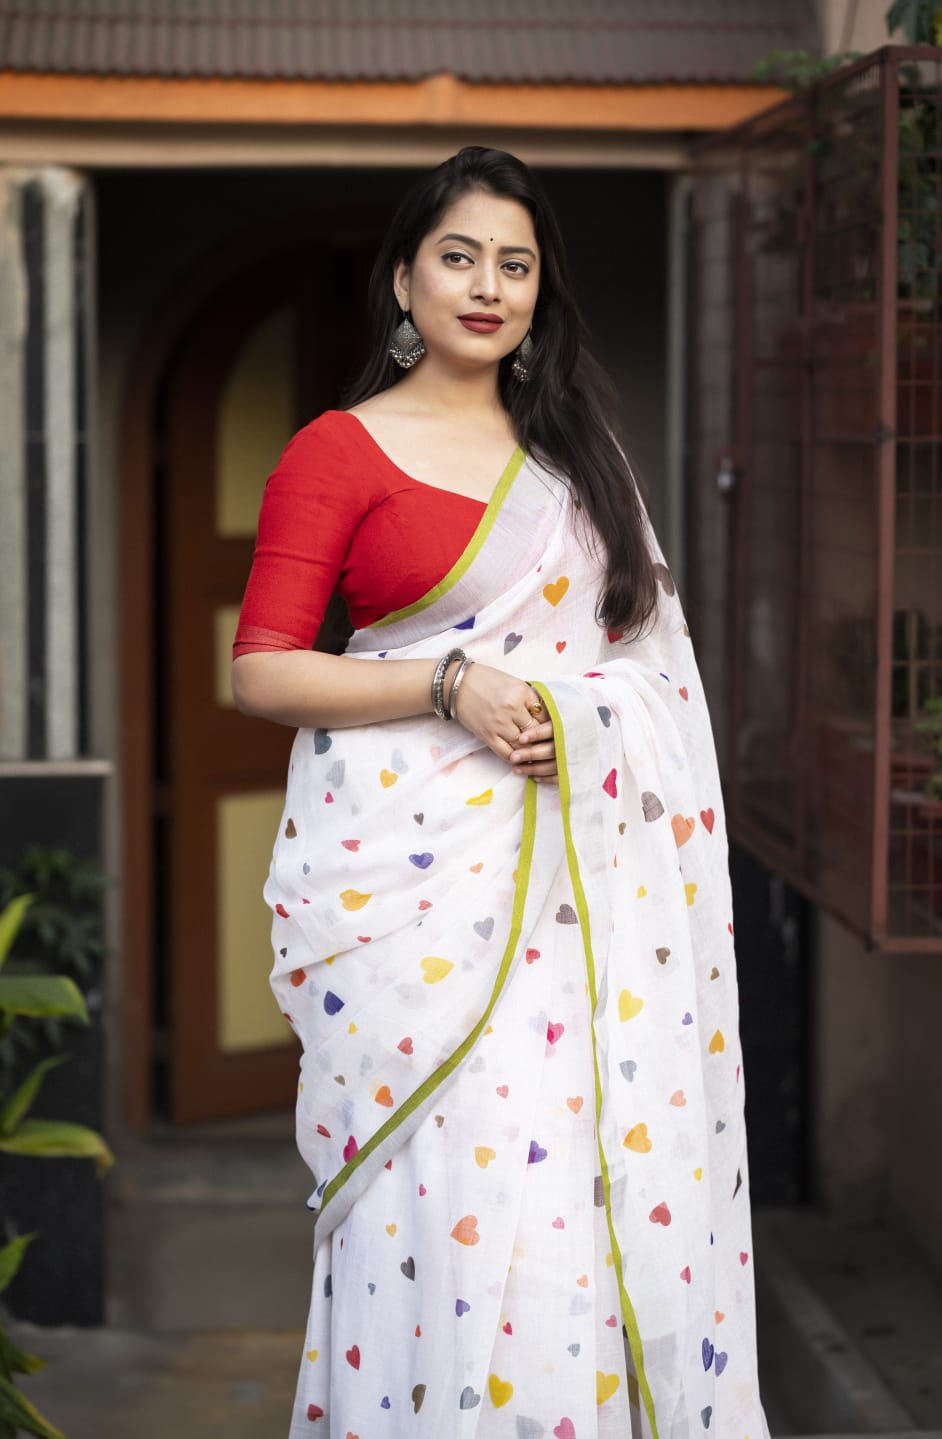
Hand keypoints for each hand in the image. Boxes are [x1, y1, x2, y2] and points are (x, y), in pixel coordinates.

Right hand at [449, 662, 557, 782]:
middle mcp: (512, 708)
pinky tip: (520, 757)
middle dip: (540, 737)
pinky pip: (506, 753)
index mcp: (521, 692)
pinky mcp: (487, 735)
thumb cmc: (487, 680)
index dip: (549, 722)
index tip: (551, 727)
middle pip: (535, 731)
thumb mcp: (513, 683)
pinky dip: (515, 757)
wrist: (457, 684)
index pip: (544, 714)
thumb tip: (546, 717)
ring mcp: (499, 724)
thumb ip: (529, 699)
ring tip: (534, 750)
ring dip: (529, 749)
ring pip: (523, 744)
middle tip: (545, 742)